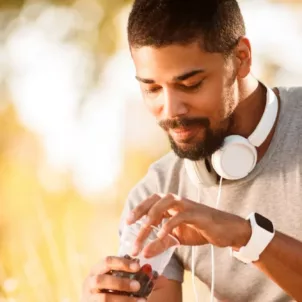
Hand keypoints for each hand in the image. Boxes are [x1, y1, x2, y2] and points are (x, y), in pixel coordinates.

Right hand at [82, 256, 166, 301]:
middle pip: (101, 279)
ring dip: (123, 299)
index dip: (122, 263)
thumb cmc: (112, 290)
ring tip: (141, 301)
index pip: (107, 261)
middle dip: (121, 282)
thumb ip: (138, 277)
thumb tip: (160, 277)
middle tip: (138, 285)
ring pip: (104, 298)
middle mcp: (89, 282)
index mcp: (97, 269)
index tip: (138, 266)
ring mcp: (89, 298)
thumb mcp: (122, 281)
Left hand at [126, 193, 250, 256]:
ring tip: (143, 232)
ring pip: (164, 204)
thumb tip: (144, 253)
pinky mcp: (196, 213)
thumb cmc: (200, 230)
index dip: (138, 209)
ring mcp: (187, 205)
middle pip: (154, 200)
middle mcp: (177, 201)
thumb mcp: (177, 238)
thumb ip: (161, 244)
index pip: (151, 202)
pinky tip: (162, 235)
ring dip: (152, 218)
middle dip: (140, 210)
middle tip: (129, 223)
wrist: (225, 231)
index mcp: (171, 205)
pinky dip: (169, 225)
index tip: (127, 222)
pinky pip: (179, 216)